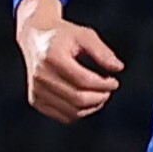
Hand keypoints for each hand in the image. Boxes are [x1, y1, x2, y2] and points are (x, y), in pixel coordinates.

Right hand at [17, 0, 122, 122]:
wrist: (34, 37)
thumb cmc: (62, 35)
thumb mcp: (84, 35)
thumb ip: (102, 51)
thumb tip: (118, 68)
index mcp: (52, 57)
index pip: (83, 80)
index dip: (104, 84)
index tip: (114, 82)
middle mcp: (40, 75)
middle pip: (78, 98)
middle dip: (100, 97)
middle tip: (109, 90)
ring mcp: (36, 90)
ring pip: (72, 111)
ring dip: (92, 107)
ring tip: (100, 96)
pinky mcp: (35, 100)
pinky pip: (64, 116)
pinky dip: (80, 112)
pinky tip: (87, 101)